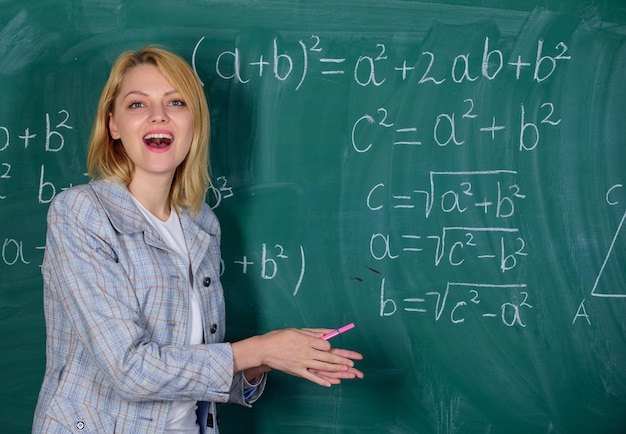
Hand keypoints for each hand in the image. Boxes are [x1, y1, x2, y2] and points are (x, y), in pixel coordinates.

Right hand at [232, 328, 362, 386]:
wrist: (265, 349)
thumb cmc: (280, 337)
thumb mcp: (298, 330)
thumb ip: (314, 332)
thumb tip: (328, 332)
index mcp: (307, 340)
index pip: (326, 345)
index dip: (331, 348)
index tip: (333, 349)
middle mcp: (307, 352)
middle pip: (328, 357)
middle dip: (342, 361)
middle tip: (353, 364)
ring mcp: (302, 363)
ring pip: (323, 367)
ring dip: (337, 370)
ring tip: (348, 372)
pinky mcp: (297, 371)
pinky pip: (312, 377)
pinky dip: (322, 380)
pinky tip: (331, 383)